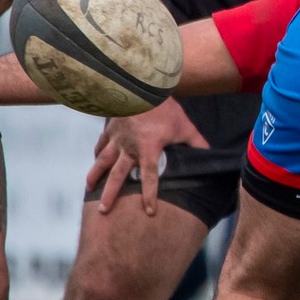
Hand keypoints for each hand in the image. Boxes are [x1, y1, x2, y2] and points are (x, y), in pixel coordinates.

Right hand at [85, 96, 206, 215]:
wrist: (143, 87)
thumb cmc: (166, 109)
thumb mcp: (185, 126)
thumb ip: (196, 143)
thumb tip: (209, 154)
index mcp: (148, 150)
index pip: (149, 177)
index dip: (150, 195)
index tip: (149, 211)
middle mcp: (129, 148)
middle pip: (118, 175)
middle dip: (111, 194)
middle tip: (104, 210)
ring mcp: (117, 138)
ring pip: (102, 161)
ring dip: (95, 176)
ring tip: (89, 189)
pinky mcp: (110, 129)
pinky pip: (100, 144)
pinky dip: (97, 154)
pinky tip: (94, 161)